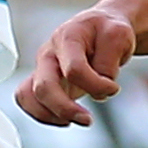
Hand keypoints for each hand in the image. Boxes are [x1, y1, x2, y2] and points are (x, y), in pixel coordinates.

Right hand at [18, 4, 137, 126]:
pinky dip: (43, 115)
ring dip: (50, 115)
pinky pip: (29, 101)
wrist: (99, 27)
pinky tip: (65, 119)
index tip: (113, 88)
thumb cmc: (107, 30)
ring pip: (29, 96)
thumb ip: (109, 62)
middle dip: (65, 109)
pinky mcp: (43, 82)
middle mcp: (49, 53)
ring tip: (73, 120)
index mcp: (67, 37)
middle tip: (88, 120)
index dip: (96, 85)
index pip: (74, 69)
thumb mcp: (119, 36)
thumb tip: (98, 91)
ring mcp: (43, 68)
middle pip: (44, 86)